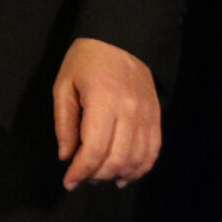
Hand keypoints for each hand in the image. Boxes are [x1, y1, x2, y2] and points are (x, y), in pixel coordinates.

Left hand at [52, 37, 161, 190]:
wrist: (121, 38)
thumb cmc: (85, 60)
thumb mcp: (64, 85)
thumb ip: (64, 123)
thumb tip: (66, 157)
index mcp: (102, 101)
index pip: (94, 149)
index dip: (81, 171)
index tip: (69, 183)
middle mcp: (129, 111)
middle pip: (116, 159)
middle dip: (96, 176)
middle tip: (82, 178)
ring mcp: (147, 115)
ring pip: (136, 159)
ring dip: (118, 176)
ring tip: (100, 178)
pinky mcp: (156, 117)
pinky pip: (153, 151)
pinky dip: (140, 168)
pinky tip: (125, 176)